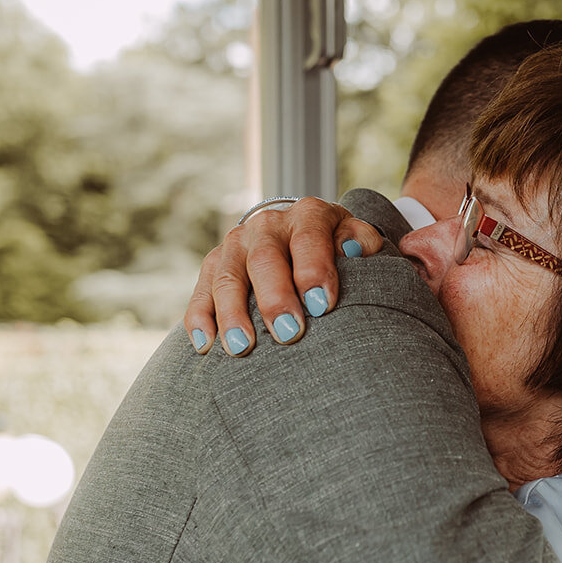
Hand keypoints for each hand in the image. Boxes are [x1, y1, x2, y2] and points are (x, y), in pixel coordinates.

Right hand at [184, 198, 381, 355]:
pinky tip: (205, 346)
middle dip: (275, 298)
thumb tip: (355, 250)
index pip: (309, 239)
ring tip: (242, 347)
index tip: (322, 306)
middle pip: (264, 260)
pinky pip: (201, 292)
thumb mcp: (354, 239)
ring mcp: (235, 244)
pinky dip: (200, 319)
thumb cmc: (335, 249)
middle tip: (288, 333)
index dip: (314, 271)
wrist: (298, 236)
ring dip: (232, 314)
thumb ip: (361, 242)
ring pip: (227, 278)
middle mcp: (267, 225)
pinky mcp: (213, 265)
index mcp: (308, 215)